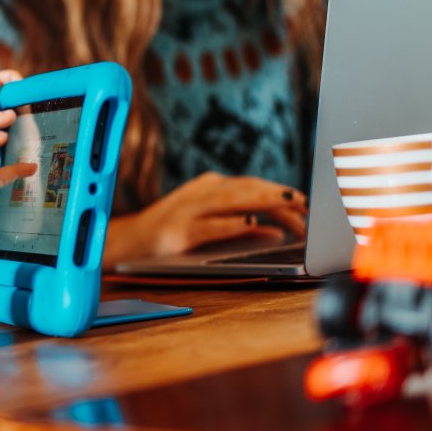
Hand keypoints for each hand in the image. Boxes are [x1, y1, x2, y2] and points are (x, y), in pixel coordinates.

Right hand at [103, 172, 307, 264]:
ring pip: (232, 199)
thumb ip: (240, 227)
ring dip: (264, 201)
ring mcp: (187, 211)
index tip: (307, 204)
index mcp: (208, 187)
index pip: (252, 185)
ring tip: (292, 205)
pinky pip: (210, 225)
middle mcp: (199, 193)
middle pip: (246, 188)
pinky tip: (255, 225)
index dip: (281, 192)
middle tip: (308, 205)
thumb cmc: (170, 236)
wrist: (123, 245)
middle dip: (279, 194)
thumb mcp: (207, 225)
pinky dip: (233, 224)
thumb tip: (279, 232)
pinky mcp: (177, 232)